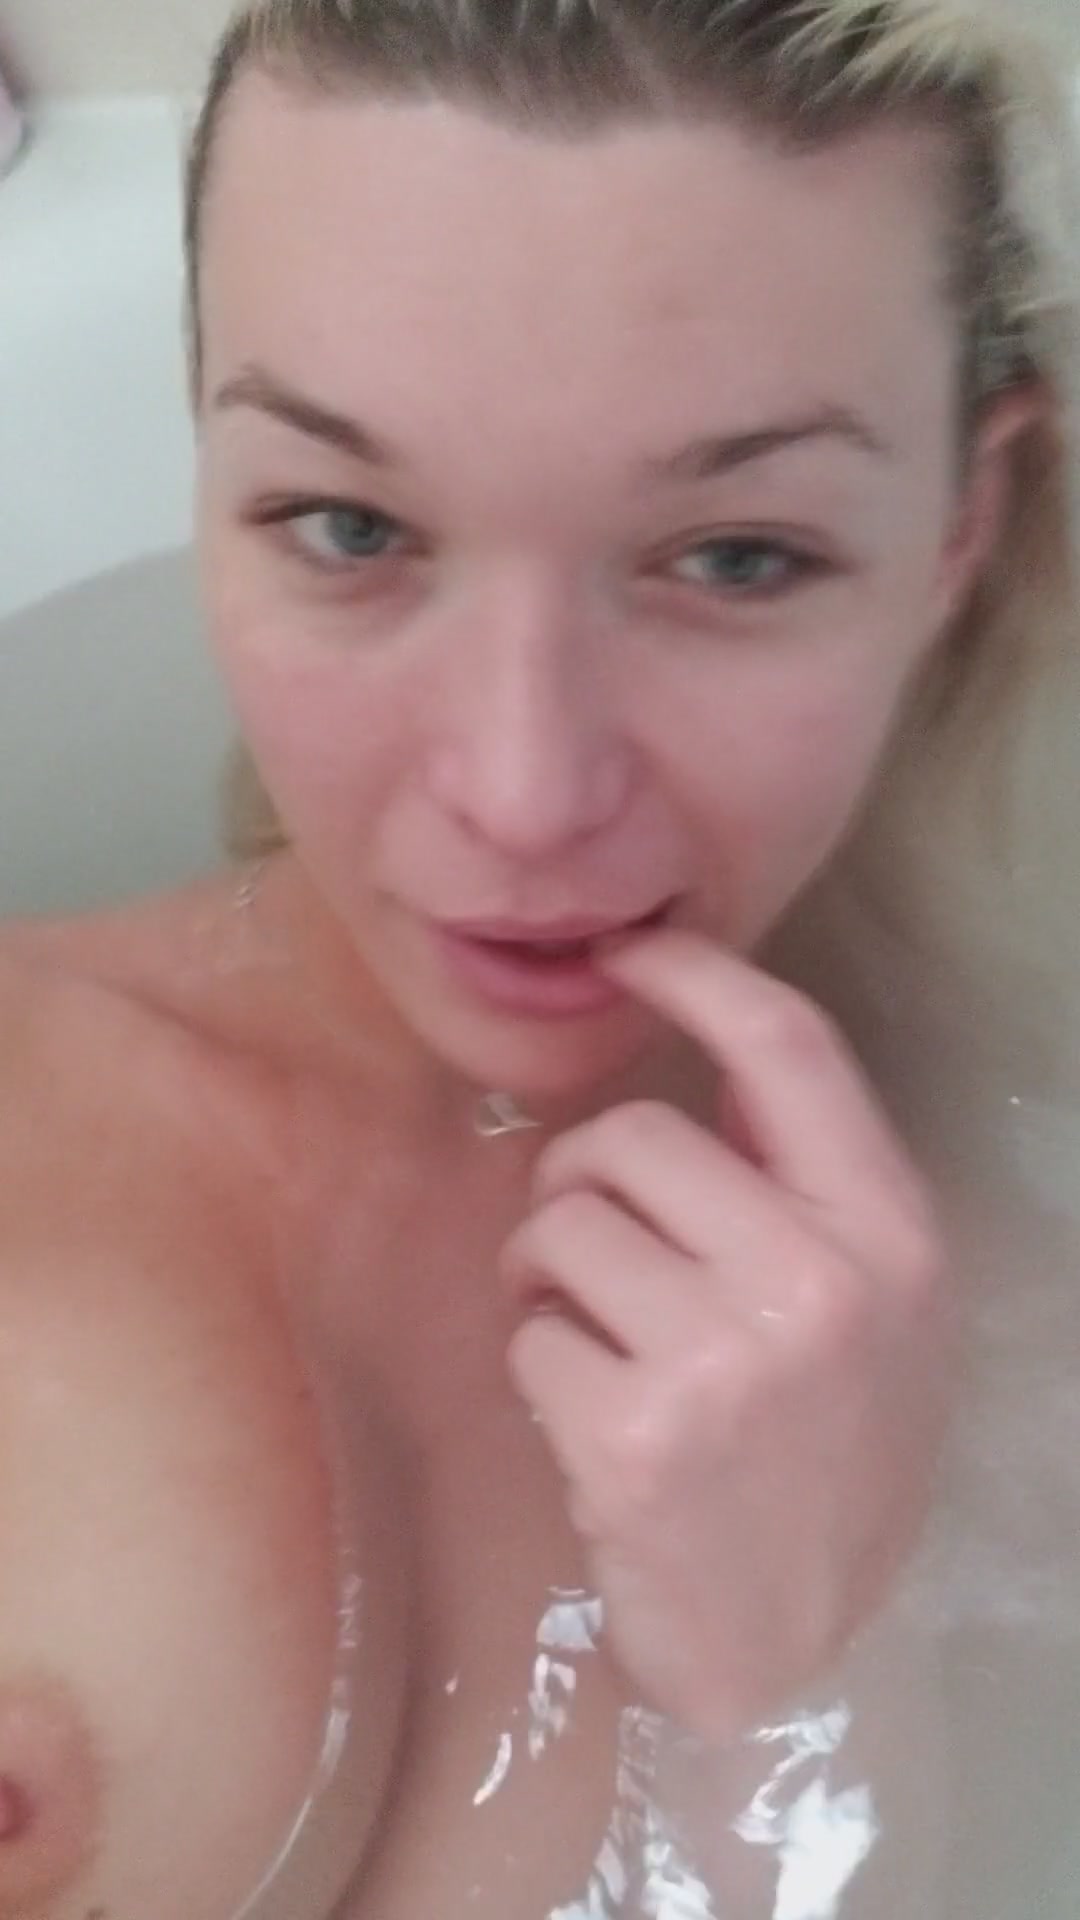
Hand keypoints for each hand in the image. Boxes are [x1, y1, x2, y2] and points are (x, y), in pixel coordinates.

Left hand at [500, 931, 954, 1742]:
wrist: (791, 1639)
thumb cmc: (827, 1453)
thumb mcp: (872, 1308)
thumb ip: (803, 1186)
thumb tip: (712, 1063)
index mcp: (887, 1231)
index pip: (790, 1049)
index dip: (699, 977)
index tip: (633, 954)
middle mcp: (817, 1280)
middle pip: (631, 1136)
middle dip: (582, 1183)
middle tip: (596, 1252)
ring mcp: (724, 1361)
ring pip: (561, 1223)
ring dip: (547, 1271)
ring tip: (591, 1333)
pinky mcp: (633, 1436)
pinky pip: (529, 1329)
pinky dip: (537, 1358)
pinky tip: (587, 1410)